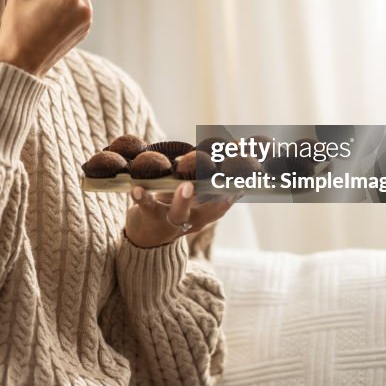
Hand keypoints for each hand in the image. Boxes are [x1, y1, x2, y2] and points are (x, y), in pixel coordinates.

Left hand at [124, 181, 238, 248]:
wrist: (146, 238)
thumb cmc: (175, 208)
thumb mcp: (196, 199)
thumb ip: (210, 179)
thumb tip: (234, 147)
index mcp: (207, 213)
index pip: (227, 200)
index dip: (237, 187)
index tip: (248, 172)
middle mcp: (193, 219)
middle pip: (210, 209)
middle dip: (219, 195)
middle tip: (228, 183)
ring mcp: (172, 220)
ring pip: (180, 212)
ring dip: (183, 199)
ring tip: (185, 186)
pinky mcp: (150, 217)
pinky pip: (146, 206)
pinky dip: (141, 197)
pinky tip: (136, 188)